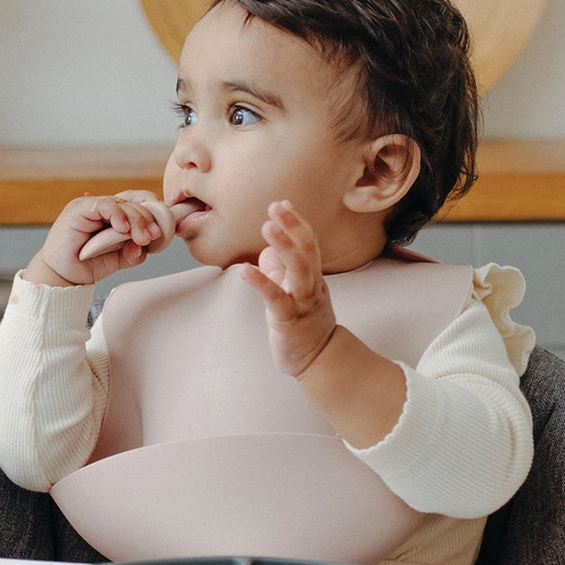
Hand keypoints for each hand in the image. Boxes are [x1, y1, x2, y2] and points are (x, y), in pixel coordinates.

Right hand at [25, 191, 191, 287]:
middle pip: (133, 202)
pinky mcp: (79, 209)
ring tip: (142, 237)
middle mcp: (103, 208)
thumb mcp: (118, 260)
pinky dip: (118, 215)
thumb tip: (146, 245)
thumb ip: (134, 252)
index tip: (162, 229)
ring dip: (137, 220)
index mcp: (114, 215)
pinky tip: (124, 229)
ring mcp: (90, 206)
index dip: (153, 211)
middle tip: (153, 236)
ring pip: (122, 203)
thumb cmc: (87, 265)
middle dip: (148, 219)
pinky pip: (104, 205)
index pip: (138, 201)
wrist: (62, 276)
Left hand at [239, 200, 338, 376]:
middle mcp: (312, 287)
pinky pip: (276, 299)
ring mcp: (303, 304)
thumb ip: (280, 273)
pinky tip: (245, 270)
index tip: (282, 203)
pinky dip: (261, 282)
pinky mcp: (289, 322)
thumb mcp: (292, 295)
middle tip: (276, 206)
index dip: (297, 223)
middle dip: (293, 226)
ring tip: (268, 227)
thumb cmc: (304, 327)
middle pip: (308, 251)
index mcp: (313, 279)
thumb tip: (266, 253)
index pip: (309, 244)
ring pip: (299, 271)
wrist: (319, 361)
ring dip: (284, 247)